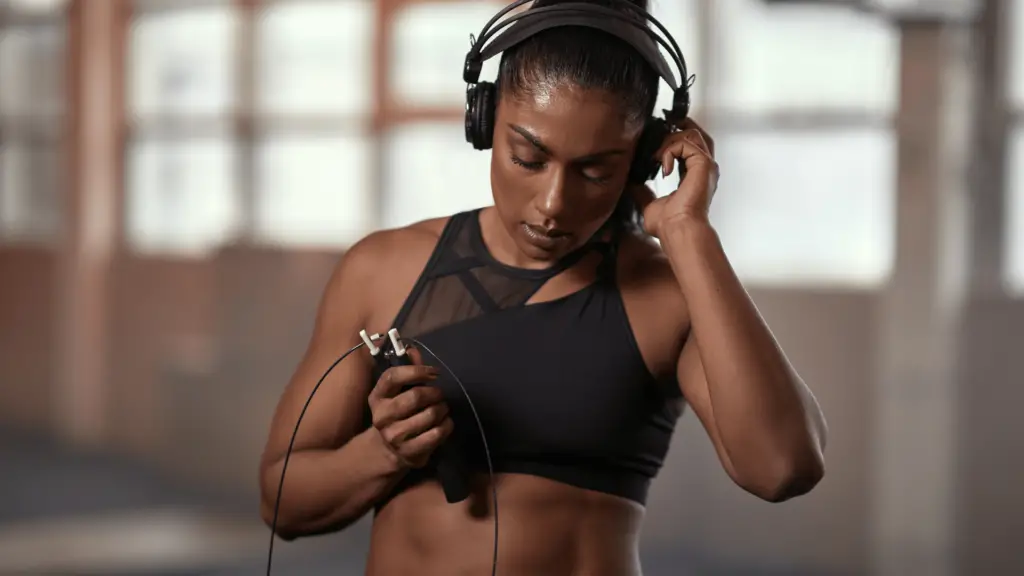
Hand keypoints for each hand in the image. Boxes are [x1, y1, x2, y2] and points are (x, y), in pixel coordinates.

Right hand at [368, 362, 453, 469]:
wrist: (387, 450)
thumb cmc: (397, 414)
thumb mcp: (396, 393)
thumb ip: (407, 371)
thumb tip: (412, 350)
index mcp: (377, 397)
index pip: (393, 377)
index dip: (416, 370)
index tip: (434, 372)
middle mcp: (382, 417)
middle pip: (416, 396)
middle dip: (435, 392)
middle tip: (440, 394)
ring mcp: (394, 436)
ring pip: (430, 414)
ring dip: (443, 409)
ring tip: (442, 408)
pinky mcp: (409, 452)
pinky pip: (438, 433)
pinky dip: (447, 425)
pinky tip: (444, 423)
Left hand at [632, 119, 718, 237]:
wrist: (676, 230)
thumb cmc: (669, 224)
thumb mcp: (649, 204)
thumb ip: (642, 191)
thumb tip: (631, 183)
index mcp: (694, 177)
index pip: (689, 148)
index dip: (672, 140)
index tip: (654, 143)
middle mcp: (703, 169)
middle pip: (697, 135)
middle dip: (677, 128)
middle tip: (657, 132)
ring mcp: (706, 166)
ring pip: (692, 134)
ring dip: (669, 140)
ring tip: (656, 157)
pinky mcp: (703, 164)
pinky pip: (686, 143)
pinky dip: (670, 150)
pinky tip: (662, 166)